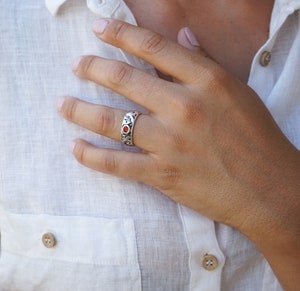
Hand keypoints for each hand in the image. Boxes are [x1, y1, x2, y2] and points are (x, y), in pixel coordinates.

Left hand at [57, 18, 299, 250]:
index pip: (153, 47)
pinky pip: (117, 163)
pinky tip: (75, 146)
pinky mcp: (163, 175)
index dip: (120, 33)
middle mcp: (184, 107)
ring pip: (112, 122)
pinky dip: (91, 156)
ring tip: (62, 103)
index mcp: (206, 81)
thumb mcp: (236, 91)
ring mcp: (170, 143)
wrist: (268, 187)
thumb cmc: (257, 138)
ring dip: (80, 110)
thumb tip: (181, 38)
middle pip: (124, 80)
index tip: (98, 28)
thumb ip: (204, 63)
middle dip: (93, 68)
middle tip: (76, 65)